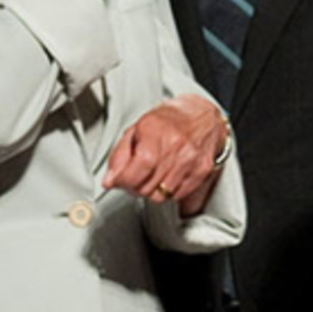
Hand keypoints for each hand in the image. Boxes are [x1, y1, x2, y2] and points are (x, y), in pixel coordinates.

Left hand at [103, 93, 224, 213]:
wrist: (202, 115)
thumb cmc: (168, 121)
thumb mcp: (137, 129)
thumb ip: (120, 155)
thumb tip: (110, 180)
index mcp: (157, 131)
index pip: (139, 167)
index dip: (124, 180)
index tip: (116, 181)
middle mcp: (177, 146)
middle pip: (147, 186)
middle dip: (134, 186)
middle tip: (134, 176)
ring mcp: (191, 160)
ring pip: (161, 195)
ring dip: (151, 190)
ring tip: (151, 174)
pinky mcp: (202, 172)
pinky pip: (177, 196)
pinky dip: (168, 191)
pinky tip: (167, 176)